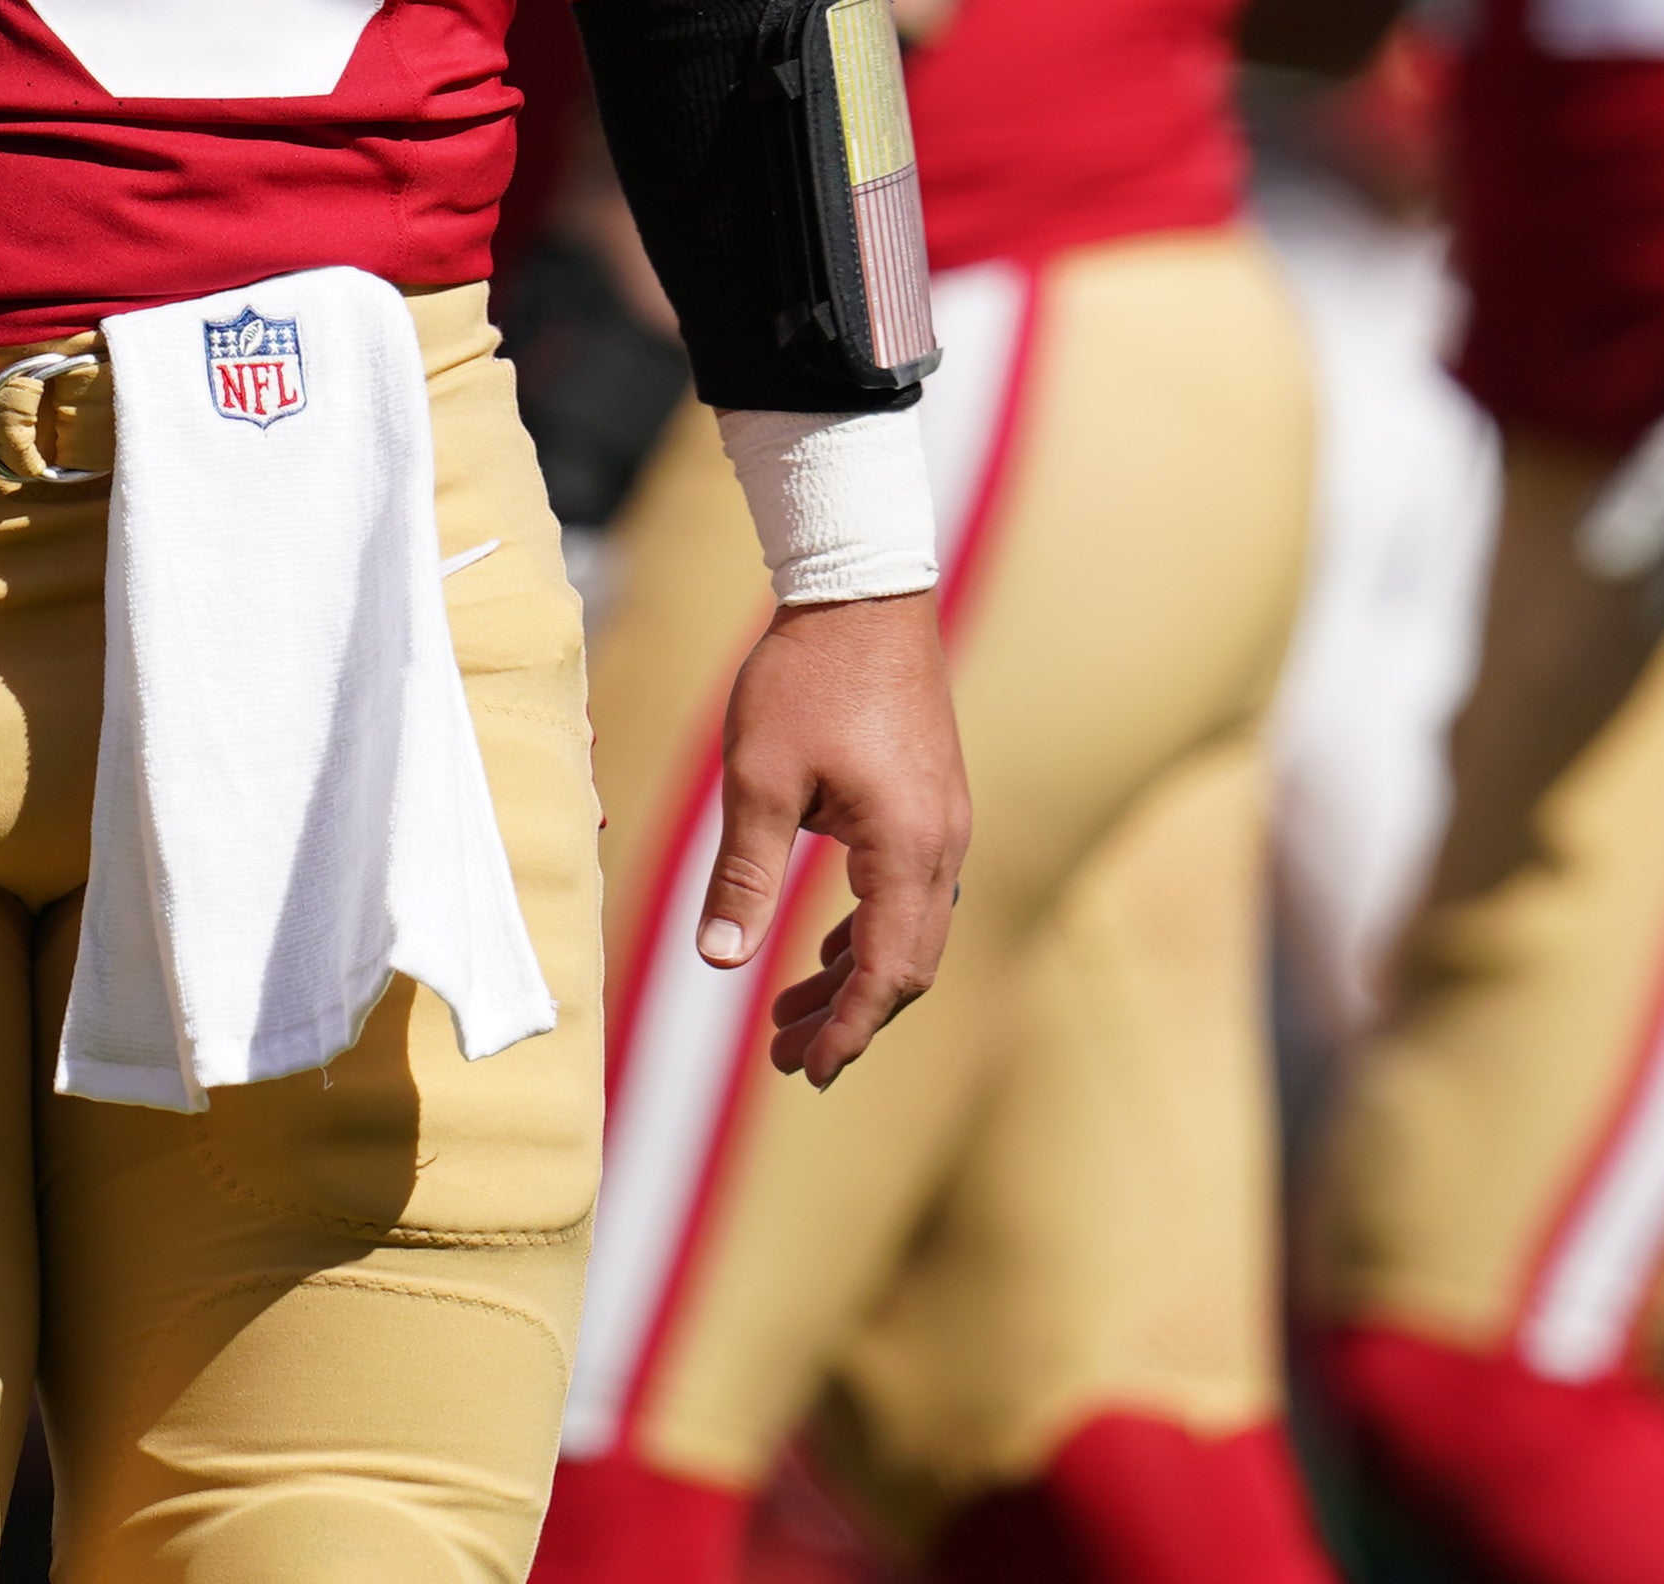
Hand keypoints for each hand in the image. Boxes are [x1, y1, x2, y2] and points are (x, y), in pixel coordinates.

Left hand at [702, 588, 966, 1087]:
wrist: (860, 590)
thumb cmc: (806, 676)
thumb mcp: (758, 779)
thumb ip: (745, 875)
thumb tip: (721, 961)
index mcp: (906, 847)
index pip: (888, 972)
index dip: (849, 1030)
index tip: (809, 1073)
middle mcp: (941, 843)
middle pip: (908, 964)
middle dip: (850, 1018)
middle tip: (790, 1060)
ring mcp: (942, 821)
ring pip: (908, 930)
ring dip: (853, 977)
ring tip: (789, 1018)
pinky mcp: (928, 800)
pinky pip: (908, 892)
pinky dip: (866, 931)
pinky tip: (819, 948)